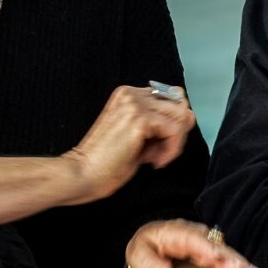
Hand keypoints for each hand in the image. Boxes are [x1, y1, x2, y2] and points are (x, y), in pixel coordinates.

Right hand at [61, 85, 195, 201]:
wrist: (81, 174)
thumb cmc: (105, 161)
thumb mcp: (136, 135)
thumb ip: (158, 124)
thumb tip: (187, 118)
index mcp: (128, 94)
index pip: (171, 97)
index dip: (172, 123)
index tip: (159, 145)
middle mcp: (131, 94)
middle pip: (180, 105)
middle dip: (176, 133)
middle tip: (159, 153)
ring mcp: (135, 105)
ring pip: (181, 117)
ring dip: (174, 142)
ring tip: (155, 158)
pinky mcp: (140, 119)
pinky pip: (175, 130)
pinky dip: (172, 149)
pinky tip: (155, 161)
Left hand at [126, 219, 264, 267]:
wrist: (152, 246)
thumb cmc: (145, 248)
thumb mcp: (138, 254)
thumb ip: (149, 266)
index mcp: (176, 232)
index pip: (192, 240)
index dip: (205, 249)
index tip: (216, 259)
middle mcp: (197, 238)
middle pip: (215, 247)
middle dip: (229, 258)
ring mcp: (207, 249)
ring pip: (226, 256)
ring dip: (241, 266)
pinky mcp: (213, 261)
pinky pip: (228, 266)